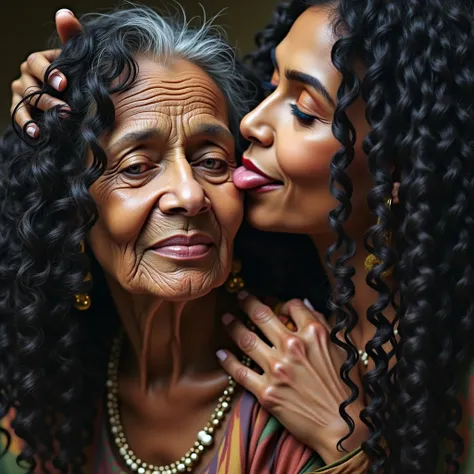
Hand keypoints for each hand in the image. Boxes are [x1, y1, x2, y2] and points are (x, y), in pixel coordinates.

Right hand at [10, 9, 82, 136]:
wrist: (78, 102)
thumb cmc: (78, 77)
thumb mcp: (77, 59)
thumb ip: (72, 38)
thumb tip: (65, 14)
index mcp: (39, 62)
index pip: (36, 62)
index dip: (49, 72)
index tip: (64, 84)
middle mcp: (27, 76)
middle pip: (31, 86)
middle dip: (48, 99)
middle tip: (66, 111)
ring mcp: (23, 94)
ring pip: (24, 102)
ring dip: (34, 115)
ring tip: (44, 128)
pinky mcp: (22, 110)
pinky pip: (20, 117)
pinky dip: (27, 126)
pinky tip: (36, 135)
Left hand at [217, 293, 367, 463]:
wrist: (343, 427)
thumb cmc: (346, 389)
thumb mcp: (342, 349)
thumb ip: (322, 325)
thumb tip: (306, 305)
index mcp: (314, 334)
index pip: (293, 305)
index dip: (282, 301)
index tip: (275, 303)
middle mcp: (293, 346)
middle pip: (262, 315)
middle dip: (247, 302)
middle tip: (239, 296)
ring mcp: (277, 369)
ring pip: (246, 339)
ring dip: (233, 325)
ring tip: (226, 318)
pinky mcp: (266, 391)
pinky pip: (239, 371)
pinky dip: (227, 360)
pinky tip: (221, 352)